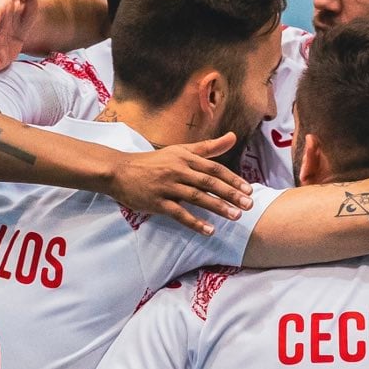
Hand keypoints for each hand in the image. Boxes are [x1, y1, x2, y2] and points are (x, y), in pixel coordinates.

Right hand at [106, 134, 251, 235]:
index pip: (214, 168)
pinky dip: (195, 222)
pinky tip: (209, 230)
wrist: (119, 171)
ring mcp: (167, 186)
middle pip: (209, 182)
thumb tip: (233, 137)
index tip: (249, 189)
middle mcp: (178, 170)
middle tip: (249, 204)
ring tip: (235, 216)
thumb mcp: (180, 150)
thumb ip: (208, 147)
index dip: (233, 179)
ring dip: (218, 207)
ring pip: (197, 197)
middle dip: (231, 194)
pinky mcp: (157, 202)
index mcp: (185, 157)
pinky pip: (179, 213)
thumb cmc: (153, 162)